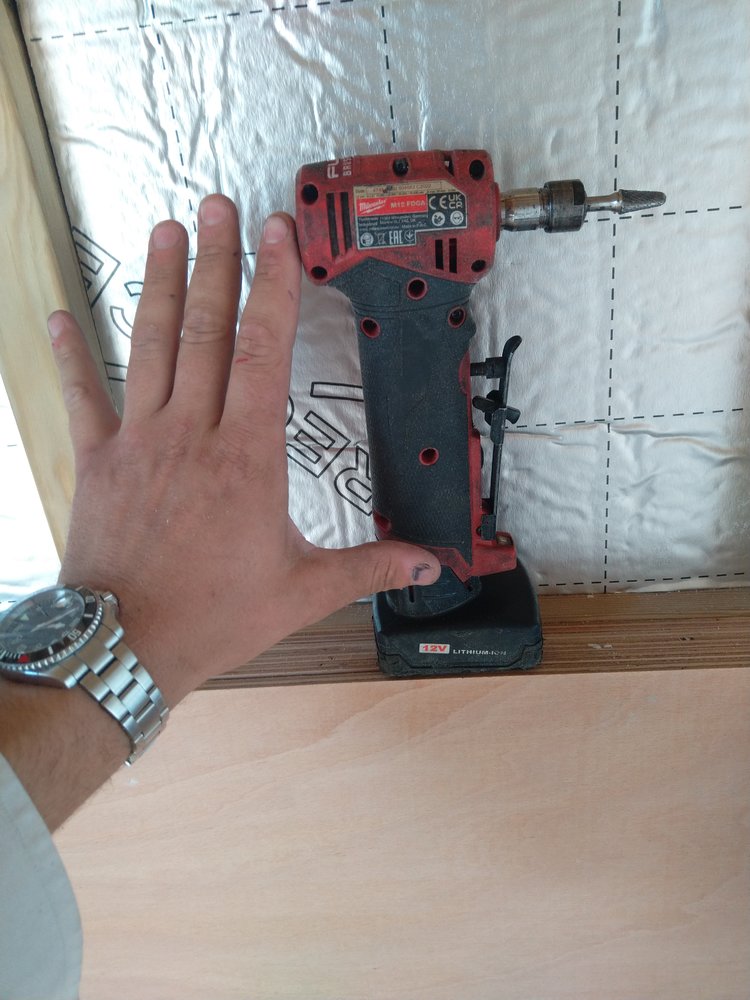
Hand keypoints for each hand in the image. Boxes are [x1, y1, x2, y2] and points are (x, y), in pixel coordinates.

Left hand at [48, 196, 439, 705]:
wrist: (128, 645)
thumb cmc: (212, 615)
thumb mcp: (302, 590)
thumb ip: (368, 566)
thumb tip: (428, 564)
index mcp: (247, 456)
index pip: (265, 351)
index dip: (273, 286)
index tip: (277, 237)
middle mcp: (191, 433)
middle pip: (207, 330)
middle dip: (216, 261)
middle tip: (217, 206)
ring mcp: (139, 441)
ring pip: (151, 346)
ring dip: (160, 284)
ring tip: (165, 230)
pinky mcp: (99, 461)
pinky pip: (82, 397)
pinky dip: (71, 356)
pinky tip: (61, 316)